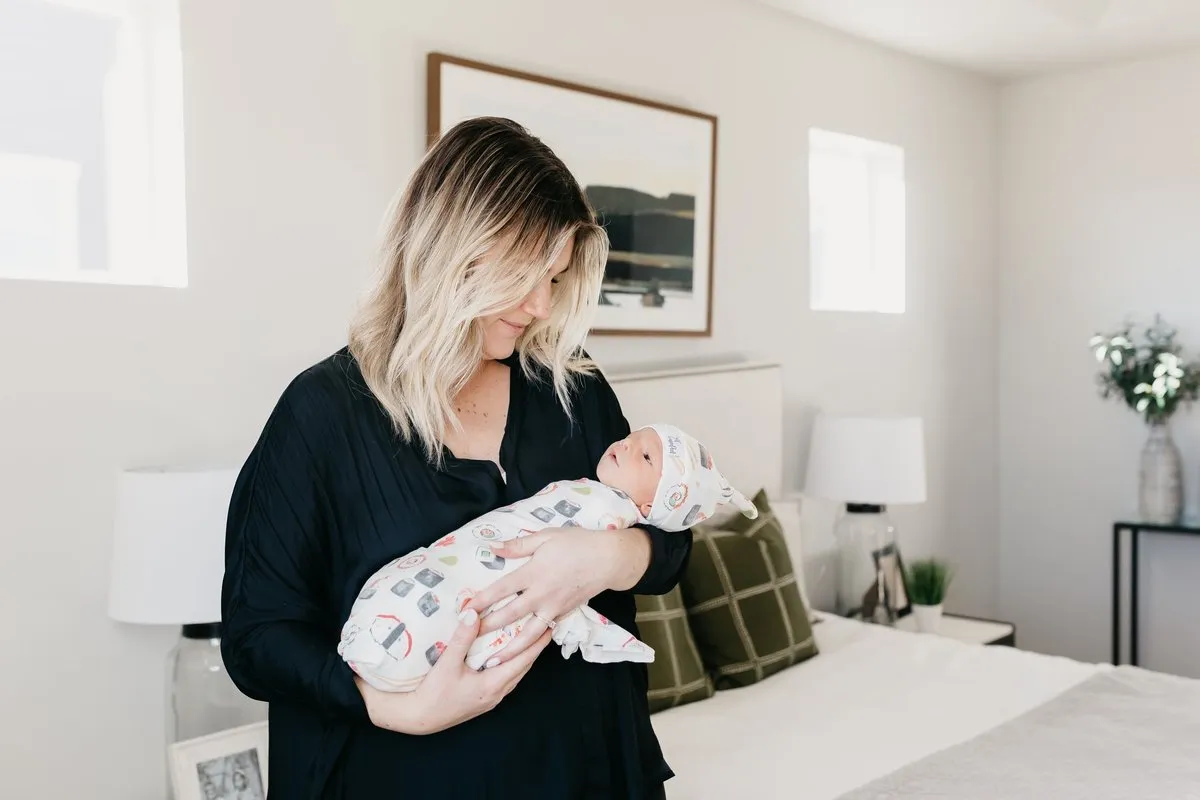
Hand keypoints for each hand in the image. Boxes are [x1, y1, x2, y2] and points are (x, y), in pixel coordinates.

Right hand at [356, 607, 551, 734]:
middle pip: (523, 667)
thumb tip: (473, 612)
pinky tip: (506, 656)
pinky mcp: (483, 700)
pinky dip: (511, 665)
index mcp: (493, 683)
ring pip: (515, 675)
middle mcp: (497, 693)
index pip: (523, 660)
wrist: (419, 719)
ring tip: (530, 638)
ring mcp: (491, 699)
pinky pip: (505, 680)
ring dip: (523, 656)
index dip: (537, 643)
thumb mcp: (447, 663)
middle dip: (534, 647)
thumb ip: (462, 637)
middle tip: (545, 627)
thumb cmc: (433, 693)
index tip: (549, 626)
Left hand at [465, 526, 650, 665]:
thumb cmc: (577, 543)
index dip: (481, 600)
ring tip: (494, 661)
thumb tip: (494, 548)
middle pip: (510, 616)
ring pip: (529, 634)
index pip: (501, 590)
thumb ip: (518, 545)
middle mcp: (541, 595)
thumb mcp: (546, 536)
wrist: (609, 559)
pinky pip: (544, 632)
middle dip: (489, 628)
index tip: (464, 610)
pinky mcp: (564, 614)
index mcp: (533, 573)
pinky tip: (521, 653)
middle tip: (470, 639)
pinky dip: (532, 645)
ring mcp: (554, 608)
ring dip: (510, 649)